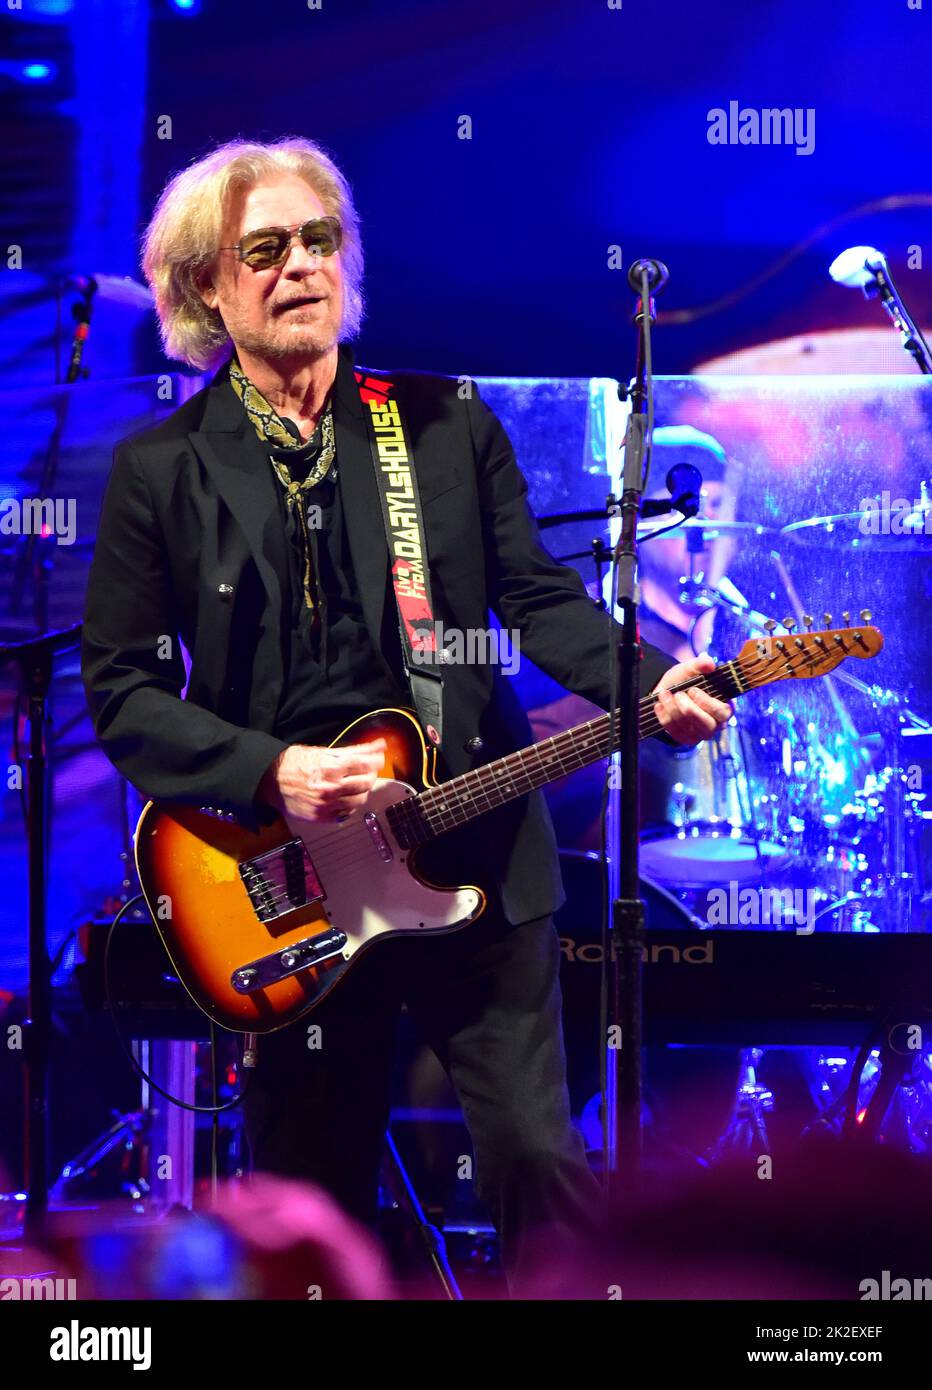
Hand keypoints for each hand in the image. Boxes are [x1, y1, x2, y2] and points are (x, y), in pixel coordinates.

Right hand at [258, 739, 386, 822]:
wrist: (271, 780)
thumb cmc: (295, 763)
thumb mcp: (324, 751)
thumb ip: (354, 750)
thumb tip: (378, 746)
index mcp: (330, 767)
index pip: (365, 765)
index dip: (376, 760)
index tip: (379, 758)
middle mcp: (329, 788)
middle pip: (366, 783)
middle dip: (371, 775)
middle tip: (368, 770)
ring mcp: (326, 805)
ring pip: (360, 800)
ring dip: (363, 791)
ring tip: (356, 783)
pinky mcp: (321, 817)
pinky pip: (346, 813)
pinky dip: (350, 805)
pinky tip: (345, 796)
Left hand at [652, 653, 731, 745]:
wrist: (667, 691)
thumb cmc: (684, 681)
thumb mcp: (690, 669)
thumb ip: (699, 664)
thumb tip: (709, 663)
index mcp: (723, 707)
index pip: (723, 712)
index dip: (706, 702)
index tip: (692, 690)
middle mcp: (715, 724)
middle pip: (707, 724)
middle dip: (689, 709)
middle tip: (678, 694)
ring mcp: (700, 734)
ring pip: (689, 728)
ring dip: (673, 709)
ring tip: (664, 694)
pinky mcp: (685, 739)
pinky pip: (675, 732)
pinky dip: (664, 717)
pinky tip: (659, 705)